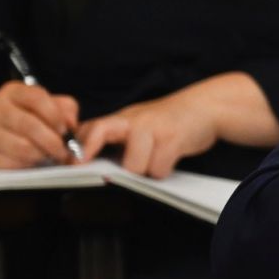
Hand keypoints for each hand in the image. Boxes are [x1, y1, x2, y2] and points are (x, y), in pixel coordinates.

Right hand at [0, 80, 79, 167]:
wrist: (1, 130)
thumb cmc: (32, 117)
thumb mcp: (49, 105)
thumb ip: (65, 109)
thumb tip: (70, 125)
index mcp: (14, 92)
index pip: (38, 99)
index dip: (56, 117)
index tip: (65, 130)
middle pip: (31, 126)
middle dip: (53, 142)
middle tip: (62, 151)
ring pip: (22, 147)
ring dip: (41, 155)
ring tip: (47, 156)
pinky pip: (10, 163)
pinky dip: (26, 165)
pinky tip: (30, 161)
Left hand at [78, 93, 220, 177]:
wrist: (206, 106)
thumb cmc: (169, 121)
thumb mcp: (138, 124)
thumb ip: (116, 138)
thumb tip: (90, 163)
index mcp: (121, 119)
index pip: (90, 128)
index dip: (77, 148)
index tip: (73, 165)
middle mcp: (134, 120)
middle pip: (99, 132)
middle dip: (92, 155)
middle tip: (97, 172)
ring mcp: (153, 128)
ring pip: (133, 165)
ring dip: (144, 170)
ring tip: (153, 162)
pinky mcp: (173, 139)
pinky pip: (158, 168)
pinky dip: (163, 170)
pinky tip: (169, 160)